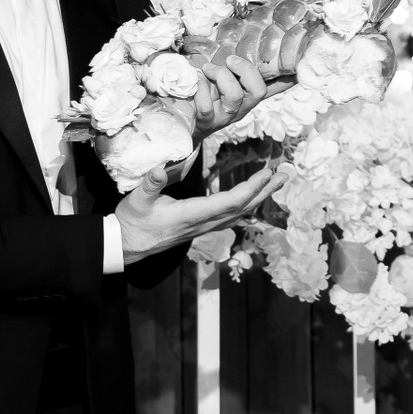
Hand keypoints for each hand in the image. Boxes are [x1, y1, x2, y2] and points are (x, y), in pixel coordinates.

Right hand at [115, 164, 281, 264]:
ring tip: (275, 182)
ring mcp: (204, 227)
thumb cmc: (133, 221)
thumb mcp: (137, 199)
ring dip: (259, 197)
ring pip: (239, 214)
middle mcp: (203, 223)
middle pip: (242, 208)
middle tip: (284, 174)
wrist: (128, 245)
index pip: (229, 202)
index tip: (266, 173)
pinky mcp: (201, 227)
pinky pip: (231, 217)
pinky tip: (254, 198)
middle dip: (264, 191)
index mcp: (191, 214)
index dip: (250, 188)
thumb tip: (159, 168)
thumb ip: (150, 183)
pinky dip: (247, 205)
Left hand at [190, 56, 293, 137]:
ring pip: (235, 96)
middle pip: (258, 90)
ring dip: (220, 75)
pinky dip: (201, 89)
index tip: (300, 69)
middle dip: (245, 69)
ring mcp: (227, 116)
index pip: (274, 87)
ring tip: (207, 69)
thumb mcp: (222, 83)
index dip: (287, 79)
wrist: (184, 126)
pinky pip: (207, 106)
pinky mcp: (208, 123)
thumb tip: (236, 47)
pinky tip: (197, 83)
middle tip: (230, 60)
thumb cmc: (206, 97)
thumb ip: (232, 70)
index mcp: (249, 95)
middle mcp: (243, 107)